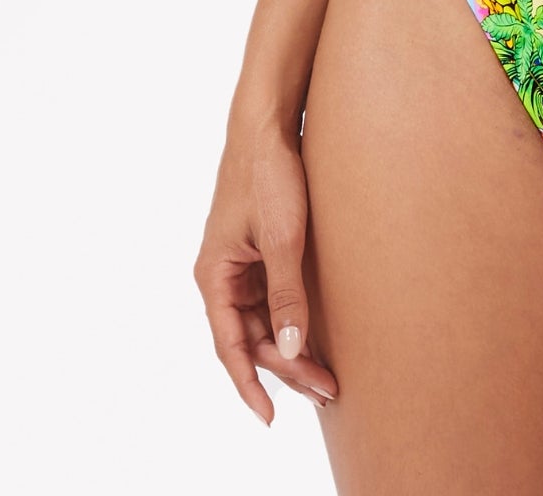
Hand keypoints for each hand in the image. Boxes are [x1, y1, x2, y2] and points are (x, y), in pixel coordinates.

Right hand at [194, 121, 338, 423]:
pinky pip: (273, 296)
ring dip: (292, 345)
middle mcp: (223, 274)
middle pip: (252, 336)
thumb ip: (287, 295)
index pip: (230, 346)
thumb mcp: (283, 238)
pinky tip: (317, 333)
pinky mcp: (261, 249)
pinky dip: (293, 318)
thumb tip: (290, 349)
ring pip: (264, 319)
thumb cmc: (270, 174)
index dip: (249, 386)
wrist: (270, 123)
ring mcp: (242, 262)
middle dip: (286, 367)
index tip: (270, 418)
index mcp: (214, 276)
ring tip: (328, 372)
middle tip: (327, 390)